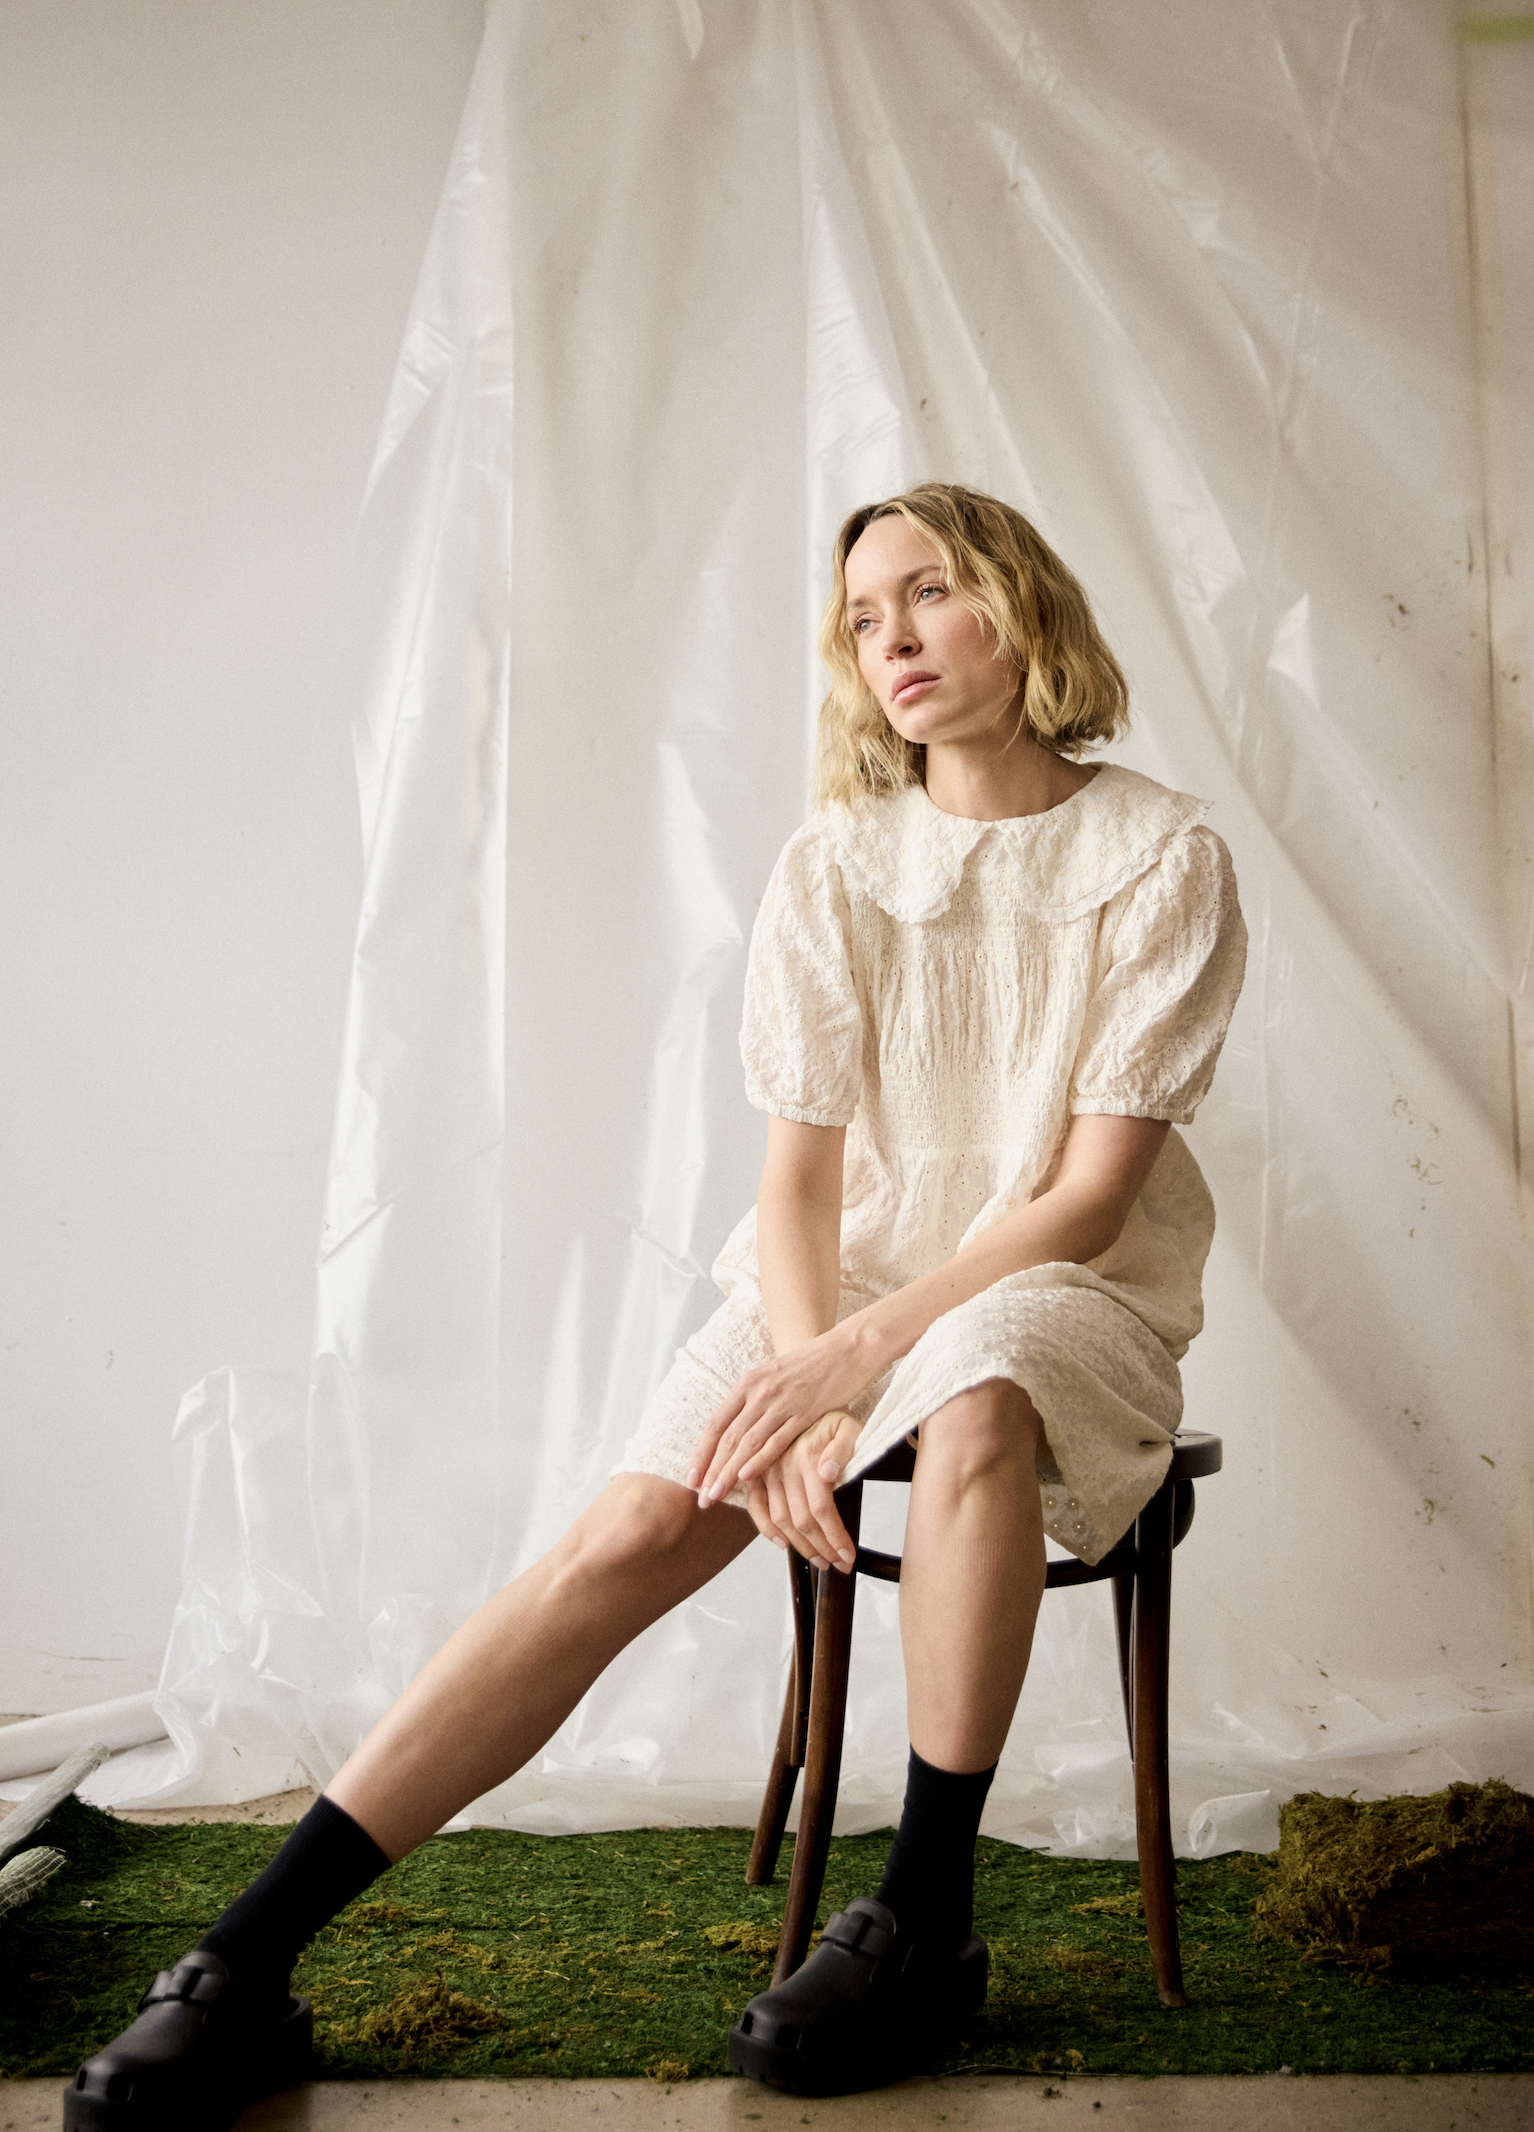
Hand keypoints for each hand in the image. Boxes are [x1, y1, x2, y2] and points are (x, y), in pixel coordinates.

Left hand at [687, 1322, 876, 1505]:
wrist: (847, 1348)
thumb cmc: (810, 1365)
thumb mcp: (773, 1376)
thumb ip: (755, 1401)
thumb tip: (737, 1429)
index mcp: (748, 1383)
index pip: (716, 1424)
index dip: (702, 1453)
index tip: (692, 1478)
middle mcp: (759, 1392)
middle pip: (727, 1437)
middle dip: (711, 1470)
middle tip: (701, 1497)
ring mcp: (781, 1402)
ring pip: (747, 1442)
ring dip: (729, 1472)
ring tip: (715, 1495)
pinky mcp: (805, 1412)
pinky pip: (777, 1440)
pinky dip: (760, 1460)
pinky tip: (746, 1477)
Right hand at [742, 1409, 863, 1570]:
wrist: (805, 1390)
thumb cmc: (831, 1411)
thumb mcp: (847, 1424)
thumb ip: (842, 1448)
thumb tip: (827, 1475)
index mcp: (808, 1456)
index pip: (822, 1508)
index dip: (835, 1536)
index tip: (849, 1557)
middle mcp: (784, 1465)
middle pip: (802, 1520)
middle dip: (822, 1547)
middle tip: (839, 1565)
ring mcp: (767, 1469)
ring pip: (780, 1519)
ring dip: (801, 1546)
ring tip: (821, 1560)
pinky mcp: (756, 1471)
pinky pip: (756, 1506)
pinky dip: (766, 1528)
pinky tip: (783, 1544)